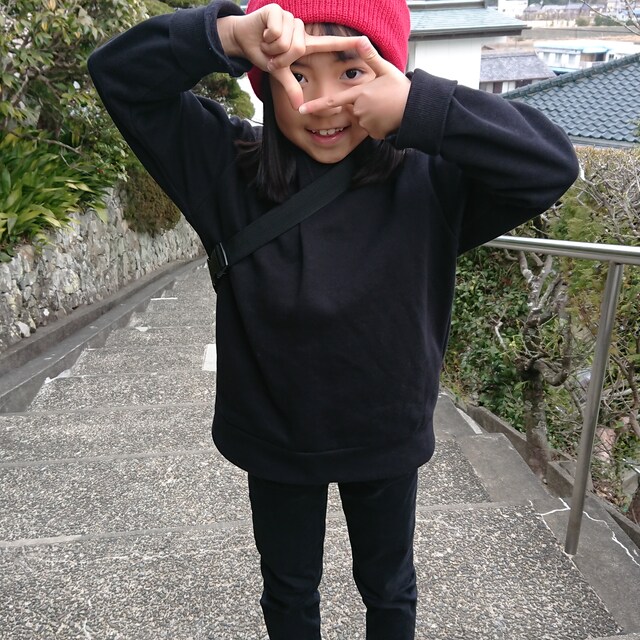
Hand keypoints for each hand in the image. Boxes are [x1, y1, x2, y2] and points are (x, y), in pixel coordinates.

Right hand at [218, 6, 360, 108]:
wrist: (243, 38)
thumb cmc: (263, 54)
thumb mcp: (279, 73)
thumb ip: (291, 87)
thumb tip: (298, 107)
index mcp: (305, 44)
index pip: (330, 44)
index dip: (347, 44)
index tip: (366, 42)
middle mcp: (301, 30)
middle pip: (298, 49)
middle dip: (280, 57)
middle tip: (271, 54)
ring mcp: (291, 19)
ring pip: (287, 42)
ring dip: (272, 48)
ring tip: (266, 43)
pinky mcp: (278, 11)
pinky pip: (277, 32)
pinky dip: (267, 38)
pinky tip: (263, 33)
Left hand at [298, 37, 410, 138]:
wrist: (415, 110)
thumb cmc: (401, 90)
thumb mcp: (386, 70)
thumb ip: (371, 57)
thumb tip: (360, 39)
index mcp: (359, 94)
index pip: (333, 101)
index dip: (316, 105)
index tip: (302, 110)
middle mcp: (359, 110)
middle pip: (352, 108)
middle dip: (361, 104)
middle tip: (380, 99)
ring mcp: (366, 123)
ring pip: (361, 119)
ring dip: (370, 114)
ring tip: (385, 108)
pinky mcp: (372, 133)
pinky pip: (369, 128)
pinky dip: (376, 124)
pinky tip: (387, 117)